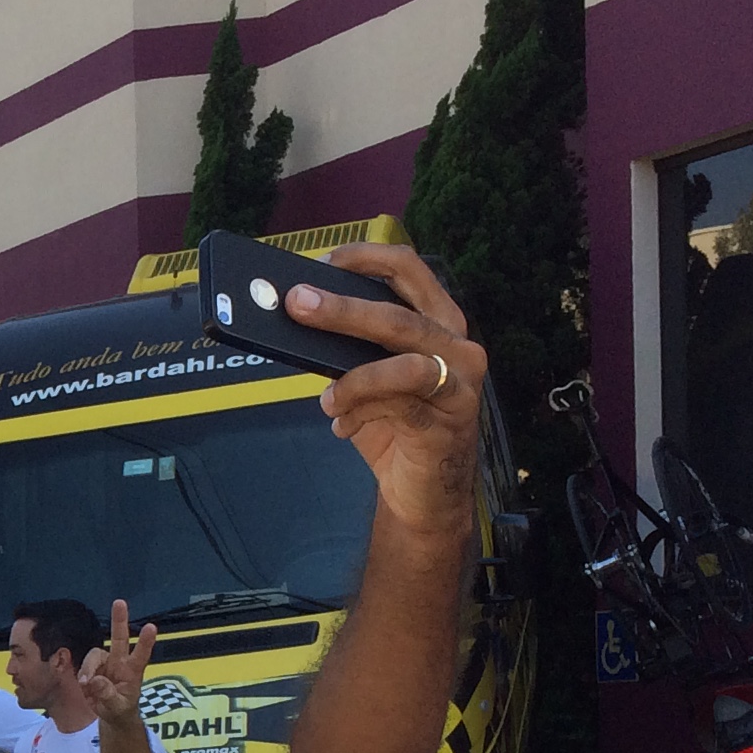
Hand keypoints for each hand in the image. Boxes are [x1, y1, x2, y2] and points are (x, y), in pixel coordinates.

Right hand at [84, 598, 158, 723]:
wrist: (111, 714)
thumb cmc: (121, 709)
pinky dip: (82, 675)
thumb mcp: (118, 708)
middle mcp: (120, 662)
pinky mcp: (92, 667)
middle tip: (120, 602)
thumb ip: (107, 695)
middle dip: (119, 620)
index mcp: (133, 671)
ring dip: (88, 668)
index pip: (142, 654)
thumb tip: (95, 681)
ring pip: (94, 655)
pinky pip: (83, 666)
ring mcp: (105, 663)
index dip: (145, 641)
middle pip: (120, 638)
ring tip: (86, 685)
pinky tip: (85, 687)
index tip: (151, 627)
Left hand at [300, 243, 486, 538]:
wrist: (423, 493)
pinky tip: (341, 425)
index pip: (409, 270)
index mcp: (438, 322)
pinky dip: (361, 413)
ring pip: (403, 362)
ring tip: (324, 398)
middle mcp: (457, 347)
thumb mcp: (366, 378)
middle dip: (342, 307)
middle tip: (297, 303)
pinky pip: (399, 407)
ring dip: (352, 376)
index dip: (367, 258)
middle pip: (399, 314)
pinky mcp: (448, 422)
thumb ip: (345, 348)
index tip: (323, 261)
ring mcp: (459, 385)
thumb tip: (294, 318)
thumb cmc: (393, 426)